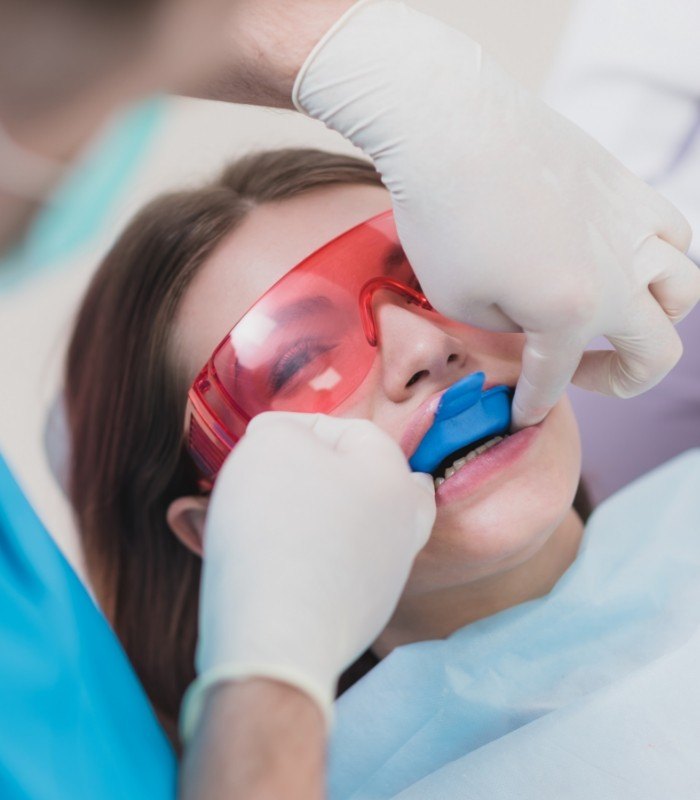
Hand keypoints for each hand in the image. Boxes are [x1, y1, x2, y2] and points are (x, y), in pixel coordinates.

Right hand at [181, 412, 434, 738]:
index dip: (297, 427)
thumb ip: (282, 429)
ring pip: (353, 529)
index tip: (256, 442)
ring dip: (312, 517)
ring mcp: (385, 578)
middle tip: (289, 476)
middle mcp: (402, 527)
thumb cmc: (277, 527)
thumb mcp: (272, 444)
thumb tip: (284, 442)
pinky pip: (332, 573)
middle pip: (373, 483)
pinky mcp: (359, 618)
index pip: (350, 430)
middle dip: (327, 473)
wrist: (277, 638)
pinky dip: (306, 560)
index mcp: (394, 478)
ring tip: (262, 519)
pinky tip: (269, 562)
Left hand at [293, 0, 699, 427]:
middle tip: (581, 375)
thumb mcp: (458, 301)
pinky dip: (660, 259)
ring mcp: (631, 224)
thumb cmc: (442, 216)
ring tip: (614, 318)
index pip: (556, 377)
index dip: (534, 403)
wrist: (449, 124)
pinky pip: (672, 232)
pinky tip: (624, 259)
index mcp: (570, 311)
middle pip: (657, 350)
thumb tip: (532, 324)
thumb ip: (508, 329)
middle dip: (620, 380)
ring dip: (656, 318)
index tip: (520, 416)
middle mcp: (618, 273)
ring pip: (684, 288)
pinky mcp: (626, 184)